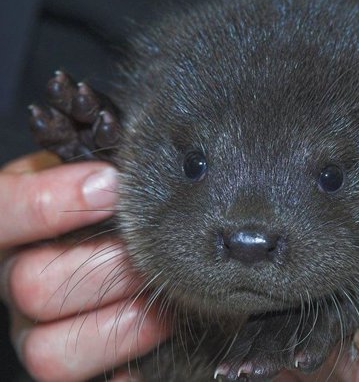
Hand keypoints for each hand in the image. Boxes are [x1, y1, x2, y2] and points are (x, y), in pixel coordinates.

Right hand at [0, 152, 166, 380]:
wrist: (102, 241)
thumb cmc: (101, 202)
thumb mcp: (90, 174)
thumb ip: (96, 173)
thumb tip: (125, 175)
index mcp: (9, 228)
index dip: (48, 204)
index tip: (111, 186)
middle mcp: (12, 284)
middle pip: (31, 288)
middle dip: (108, 267)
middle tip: (157, 250)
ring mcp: (35, 332)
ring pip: (50, 352)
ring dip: (123, 325)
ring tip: (167, 299)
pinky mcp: (68, 364)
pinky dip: (123, 372)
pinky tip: (156, 351)